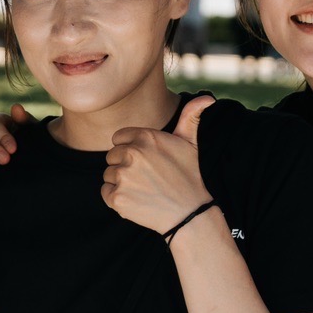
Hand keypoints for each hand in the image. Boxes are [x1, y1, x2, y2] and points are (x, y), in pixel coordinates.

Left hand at [101, 96, 213, 233]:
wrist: (190, 214)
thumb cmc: (190, 176)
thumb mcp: (191, 143)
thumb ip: (191, 117)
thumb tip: (207, 98)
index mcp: (145, 137)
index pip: (118, 138)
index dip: (130, 149)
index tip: (146, 161)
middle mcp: (131, 154)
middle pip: (112, 156)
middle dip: (125, 166)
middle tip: (147, 177)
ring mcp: (123, 176)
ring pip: (109, 174)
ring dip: (121, 182)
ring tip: (144, 189)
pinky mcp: (117, 197)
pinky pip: (106, 192)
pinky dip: (117, 198)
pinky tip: (137, 200)